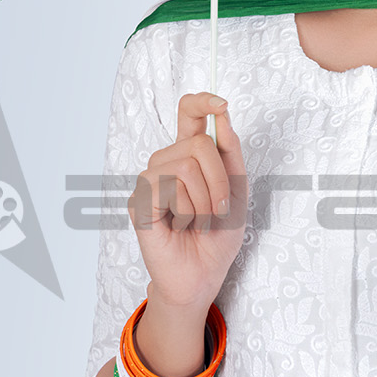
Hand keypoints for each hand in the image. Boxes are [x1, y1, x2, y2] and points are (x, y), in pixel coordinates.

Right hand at [129, 92, 248, 311]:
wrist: (203, 275)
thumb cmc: (218, 236)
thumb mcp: (237, 190)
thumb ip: (230, 152)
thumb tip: (223, 115)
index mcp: (189, 156)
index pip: (188, 113)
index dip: (202, 101)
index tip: (221, 103)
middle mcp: (166, 162)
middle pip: (199, 143)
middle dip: (220, 180)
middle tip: (219, 210)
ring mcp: (149, 181)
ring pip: (186, 166)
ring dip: (206, 201)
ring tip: (199, 221)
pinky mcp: (138, 201)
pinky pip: (170, 189)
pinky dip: (187, 212)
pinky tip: (181, 226)